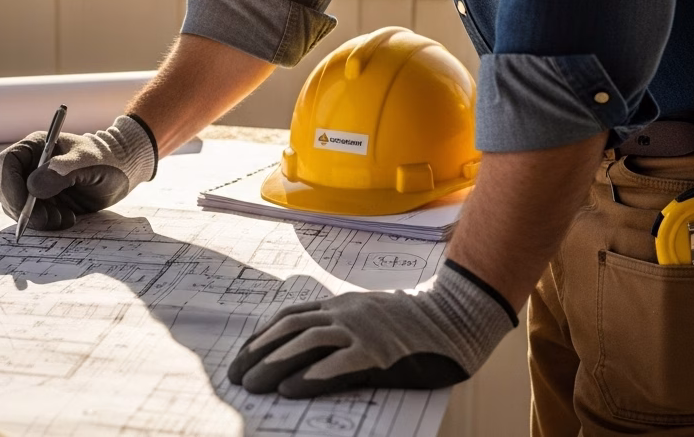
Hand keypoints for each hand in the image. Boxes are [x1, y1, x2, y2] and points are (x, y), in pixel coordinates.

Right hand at [0, 115, 156, 229]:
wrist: (121, 173)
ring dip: (37, 218)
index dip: (9, 186)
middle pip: (5, 188)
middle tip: (50, 219)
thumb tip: (34, 186)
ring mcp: (33, 185)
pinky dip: (45, 223)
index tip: (23, 206)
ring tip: (66, 217)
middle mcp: (29, 166)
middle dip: (23, 208)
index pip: (7, 164)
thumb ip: (62, 171)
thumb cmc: (106, 161)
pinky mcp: (42, 203)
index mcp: (35, 147)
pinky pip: (31, 218)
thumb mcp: (87, 163)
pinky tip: (68, 218)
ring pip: (15, 207)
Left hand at [227, 260, 517, 398]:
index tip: (243, 354)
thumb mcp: (369, 315)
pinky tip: (290, 390)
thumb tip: (307, 351)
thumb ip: (341, 326)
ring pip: (306, 343)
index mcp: (340, 305)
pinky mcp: (380, 352)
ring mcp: (362, 330)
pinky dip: (311, 376)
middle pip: (289, 329)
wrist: (457, 317)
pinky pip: (339, 364)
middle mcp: (345, 313)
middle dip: (258, 352)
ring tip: (253, 385)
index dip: (262, 336)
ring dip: (274, 364)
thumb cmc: (414, 324)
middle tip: (236, 375)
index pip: (290, 317)